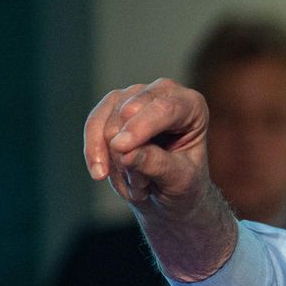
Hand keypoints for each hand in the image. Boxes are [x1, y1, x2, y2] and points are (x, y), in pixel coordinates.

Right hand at [83, 78, 208, 208]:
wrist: (169, 191)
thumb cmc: (183, 182)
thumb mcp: (180, 180)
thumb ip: (156, 165)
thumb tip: (125, 153)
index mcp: (192, 106)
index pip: (165, 108)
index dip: (140, 126)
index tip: (120, 148)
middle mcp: (164, 93)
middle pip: (129, 112)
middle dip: (126, 154)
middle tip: (143, 186)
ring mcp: (135, 97)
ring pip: (107, 124)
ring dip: (114, 162)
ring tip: (136, 186)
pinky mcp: (112, 107)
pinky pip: (92, 128)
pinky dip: (96, 155)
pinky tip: (103, 176)